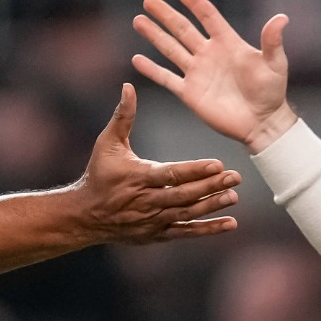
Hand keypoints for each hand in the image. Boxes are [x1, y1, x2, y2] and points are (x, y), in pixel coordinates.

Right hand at [74, 83, 240, 243]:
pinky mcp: (157, 234)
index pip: (171, 174)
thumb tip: (128, 86)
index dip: (195, 170)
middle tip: (235, 177)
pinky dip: (208, 229)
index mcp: (138, 177)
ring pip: (187, 213)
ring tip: (233, 196)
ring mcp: (153, 220)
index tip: (218, 164)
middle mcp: (147, 201)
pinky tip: (230, 223)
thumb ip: (123, 116)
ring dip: (212, 206)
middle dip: (211, 187)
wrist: (85, 215)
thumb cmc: (99, 174)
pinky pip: (185, 232)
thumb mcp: (107, 143)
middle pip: (184, 195)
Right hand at [132, 0, 298, 152]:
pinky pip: (167, 78)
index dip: (193, 1)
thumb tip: (281, 18)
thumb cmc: (272, 92)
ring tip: (138, 20)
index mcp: (227, 43)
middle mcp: (209, 54)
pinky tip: (137, 59)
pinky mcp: (190, 93)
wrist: (262, 123)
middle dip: (165, 14)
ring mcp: (197, 73)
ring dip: (154, 35)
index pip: (207, 16)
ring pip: (171, 49)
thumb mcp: (275, 63)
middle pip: (182, 29)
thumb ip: (272, 41)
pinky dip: (152, 69)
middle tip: (149, 1)